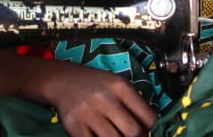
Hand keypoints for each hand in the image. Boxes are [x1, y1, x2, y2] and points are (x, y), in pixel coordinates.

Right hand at [40, 62, 156, 136]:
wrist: (62, 80)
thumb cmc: (95, 85)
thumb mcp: (117, 85)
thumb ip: (133, 104)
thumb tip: (148, 129)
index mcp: (120, 87)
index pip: (148, 117)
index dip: (150, 130)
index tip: (144, 132)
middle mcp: (105, 98)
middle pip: (133, 132)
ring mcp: (88, 112)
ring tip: (115, 135)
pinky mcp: (74, 125)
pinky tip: (100, 136)